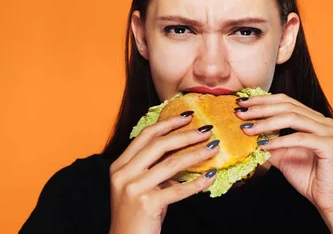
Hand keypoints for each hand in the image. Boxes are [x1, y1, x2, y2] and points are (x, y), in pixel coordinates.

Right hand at [108, 112, 219, 233]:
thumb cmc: (136, 215)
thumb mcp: (139, 186)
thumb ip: (153, 168)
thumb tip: (182, 151)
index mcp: (119, 166)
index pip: (145, 136)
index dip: (167, 123)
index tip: (186, 117)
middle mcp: (124, 174)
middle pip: (159, 145)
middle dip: (185, 135)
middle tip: (206, 130)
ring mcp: (134, 188)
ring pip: (171, 163)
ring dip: (196, 154)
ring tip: (213, 148)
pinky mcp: (147, 203)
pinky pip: (179, 189)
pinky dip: (197, 182)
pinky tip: (210, 176)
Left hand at [236, 94, 332, 213]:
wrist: (325, 198)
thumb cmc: (306, 176)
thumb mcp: (281, 155)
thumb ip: (268, 141)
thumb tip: (246, 130)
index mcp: (313, 118)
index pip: (285, 101)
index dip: (263, 100)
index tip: (243, 103)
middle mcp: (322, 121)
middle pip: (287, 106)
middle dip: (261, 109)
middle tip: (241, 113)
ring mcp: (327, 131)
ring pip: (292, 118)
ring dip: (266, 123)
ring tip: (248, 129)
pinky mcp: (329, 145)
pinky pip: (299, 138)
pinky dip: (280, 140)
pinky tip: (264, 145)